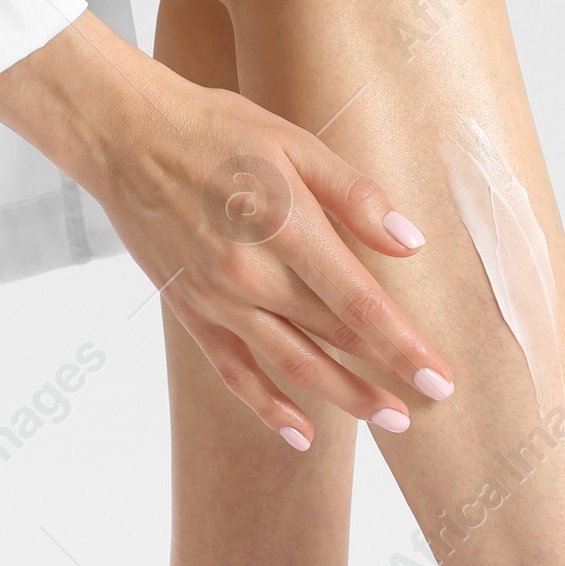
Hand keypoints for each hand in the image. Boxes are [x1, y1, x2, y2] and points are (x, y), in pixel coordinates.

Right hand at [0, 16, 452, 446]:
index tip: (439, 377)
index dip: (402, 346)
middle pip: (334, 339)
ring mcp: (219, 301)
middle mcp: (252, 276)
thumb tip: (410, 241)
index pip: (359, 303)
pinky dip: (269, 407)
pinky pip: (235, 373)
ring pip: (293, 364)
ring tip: (390, 420)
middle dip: (388, 374)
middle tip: (433, 402)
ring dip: (345, 398)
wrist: (125, 138)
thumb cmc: (216, 131)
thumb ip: (355, 196)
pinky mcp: (193, 312)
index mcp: (287, 229)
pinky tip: (302, 434)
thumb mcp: (295, 143)